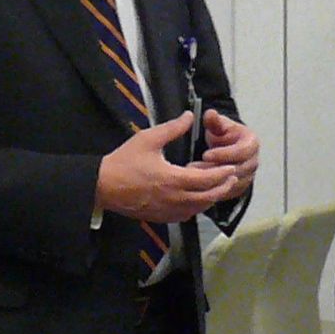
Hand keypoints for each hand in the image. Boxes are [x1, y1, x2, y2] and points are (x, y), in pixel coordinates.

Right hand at [96, 111, 236, 222]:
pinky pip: (186, 215)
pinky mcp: (161, 217)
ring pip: (198, 208)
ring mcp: (168, 211)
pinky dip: (196, 207)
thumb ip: (172, 128)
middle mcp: (174, 199)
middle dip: (223, 187)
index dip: (222, 174)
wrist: (103, 186)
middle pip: (208, 197)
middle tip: (232, 178)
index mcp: (173, 179)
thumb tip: (189, 116)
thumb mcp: (148, 139)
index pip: (207, 179)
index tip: (231, 167)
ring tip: (218, 187)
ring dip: (211, 198)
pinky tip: (197, 198)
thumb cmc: (125, 161)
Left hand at [196, 110, 258, 200]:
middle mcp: (253, 161)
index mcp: (251, 143)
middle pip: (236, 169)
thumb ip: (214, 121)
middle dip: (214, 169)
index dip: (224, 154)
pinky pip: (228, 192)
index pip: (241, 151)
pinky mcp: (240, 187)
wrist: (228, 147)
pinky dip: (213, 189)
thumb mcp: (219, 125)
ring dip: (212, 180)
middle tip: (194, 168)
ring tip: (193, 176)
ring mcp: (248, 176)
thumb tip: (210, 114)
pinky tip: (198, 185)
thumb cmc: (225, 135)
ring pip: (231, 182)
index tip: (206, 154)